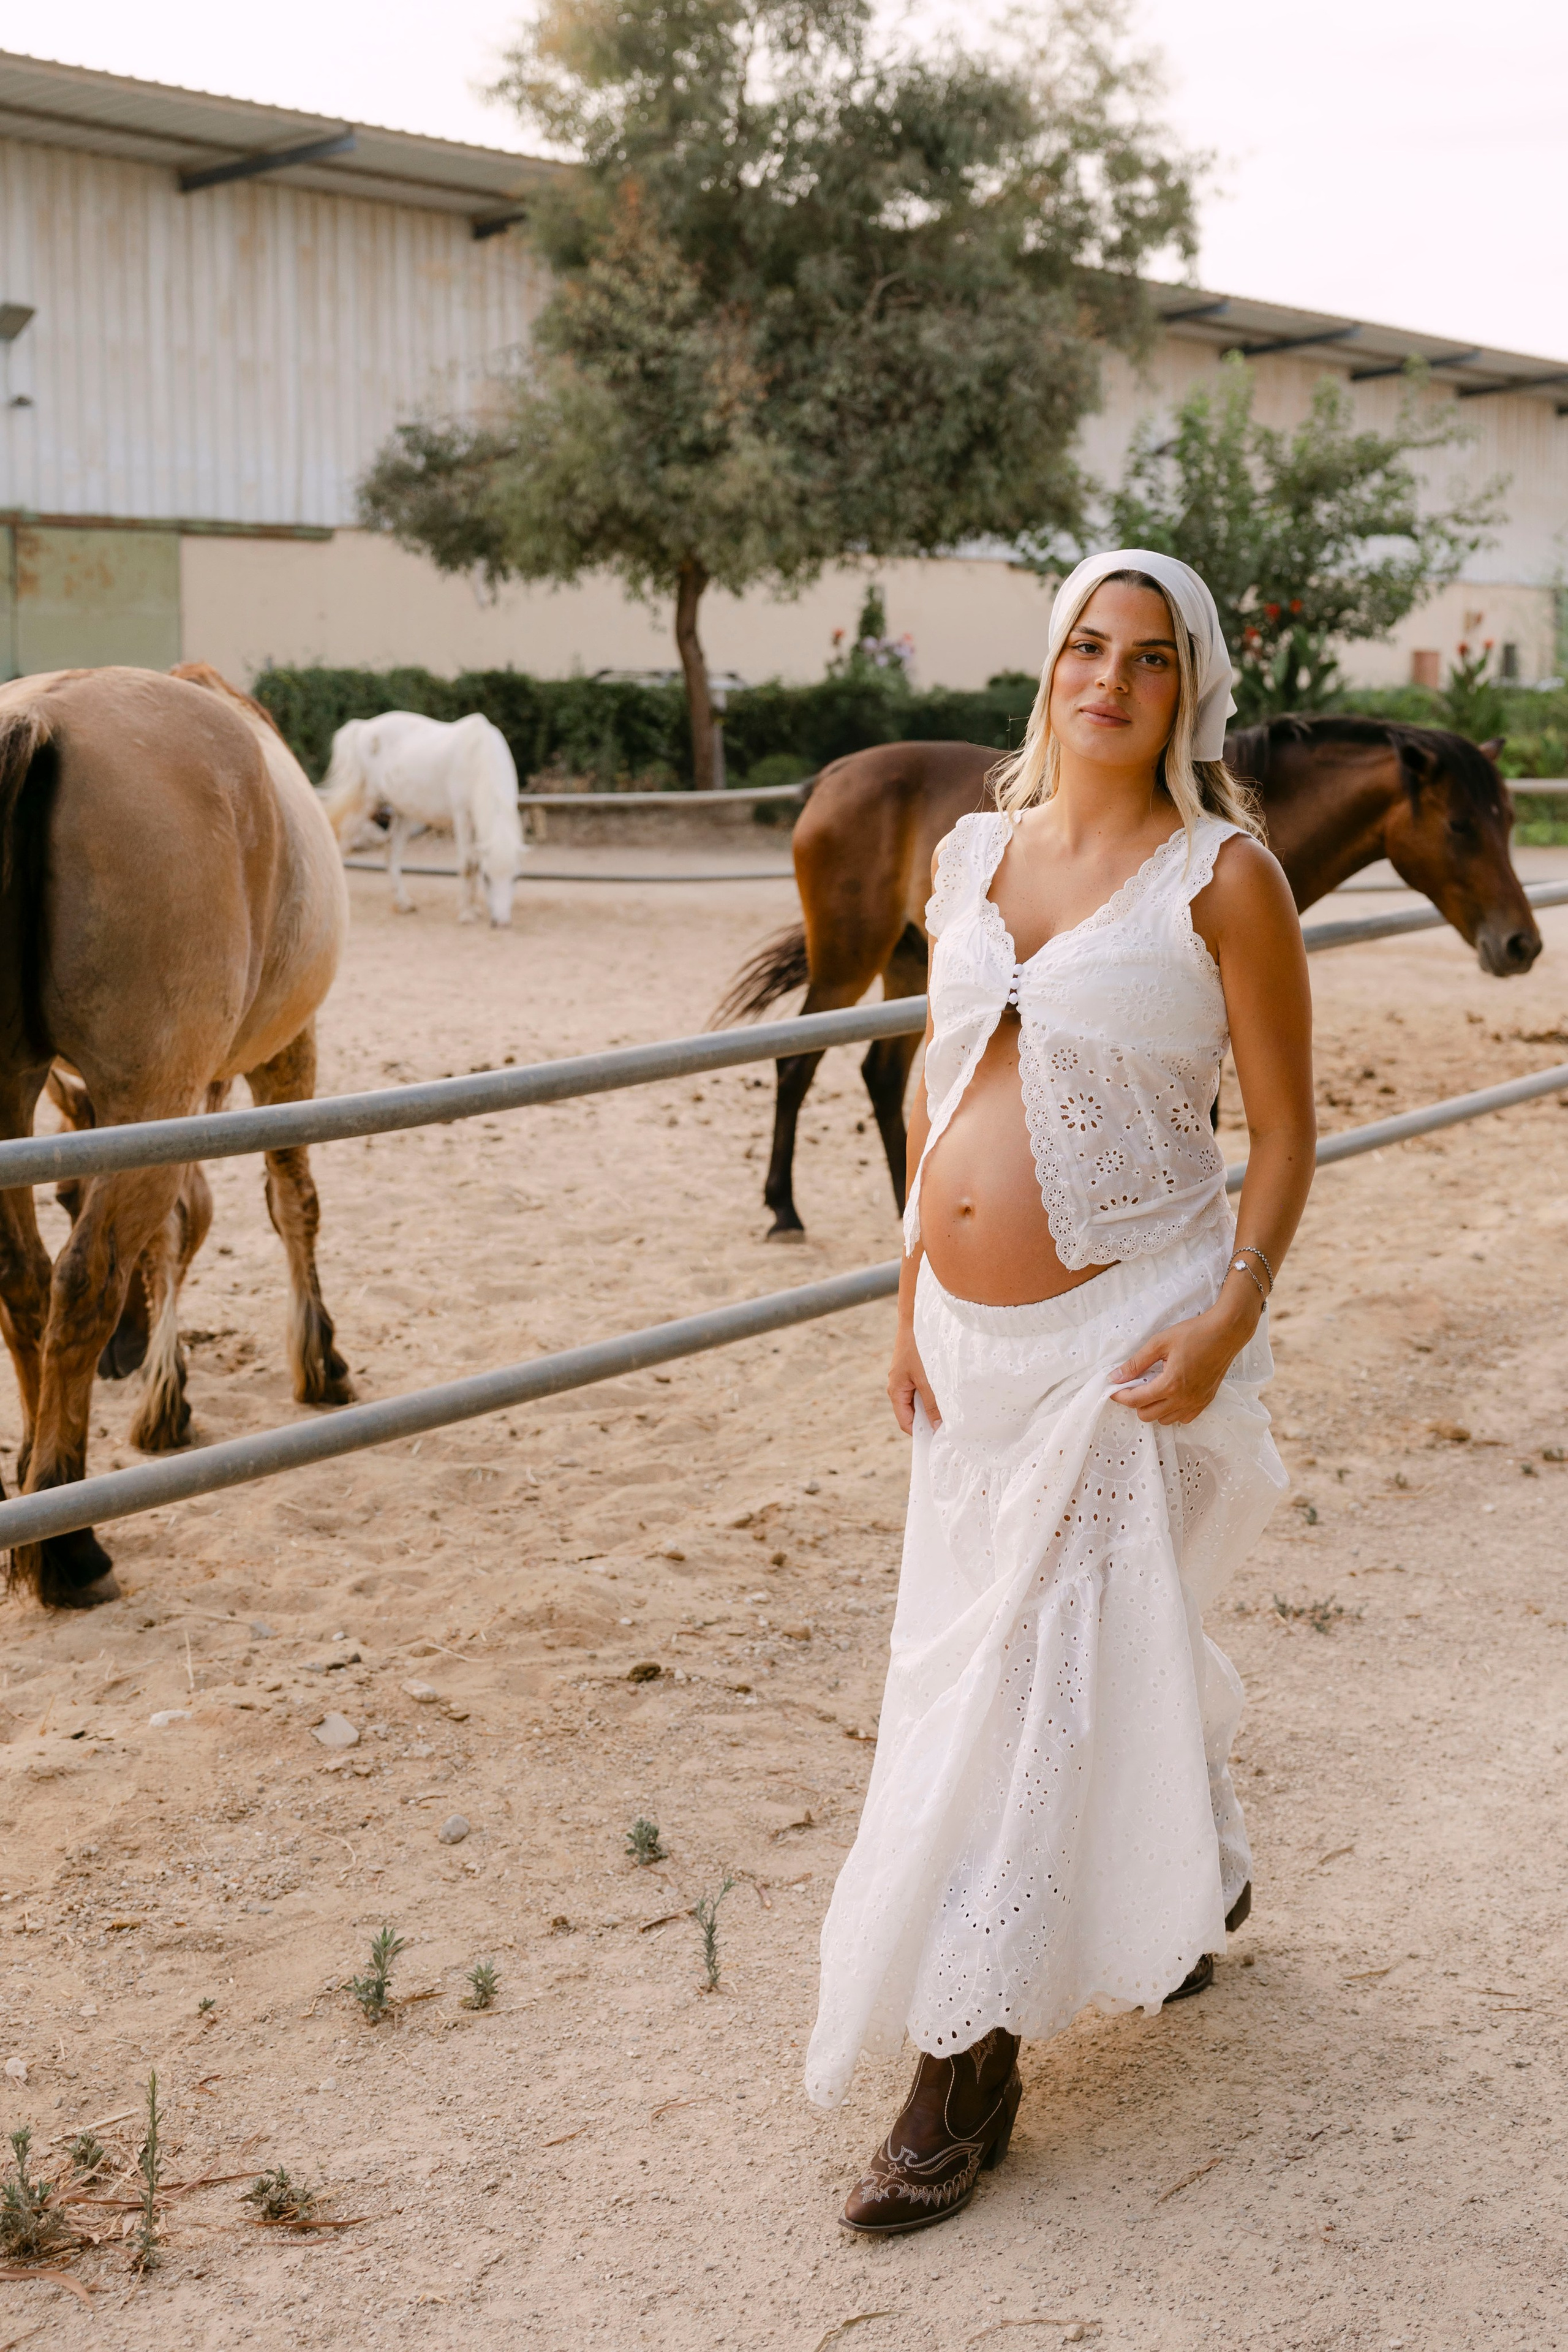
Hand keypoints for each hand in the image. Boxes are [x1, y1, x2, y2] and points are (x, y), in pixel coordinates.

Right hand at [888, 1322, 940, 1434]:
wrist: (919, 1317)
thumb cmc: (920, 1347)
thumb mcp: (928, 1380)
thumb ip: (932, 1404)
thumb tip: (937, 1427)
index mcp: (896, 1390)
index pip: (906, 1423)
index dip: (922, 1433)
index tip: (940, 1439)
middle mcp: (899, 1385)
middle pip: (914, 1412)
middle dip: (930, 1419)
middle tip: (951, 1424)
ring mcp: (908, 1376)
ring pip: (921, 1399)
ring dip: (935, 1404)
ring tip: (953, 1406)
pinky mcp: (916, 1368)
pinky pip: (925, 1387)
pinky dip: (936, 1392)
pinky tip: (950, 1390)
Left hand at [1109, 1296, 1255, 1425]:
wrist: (1226, 1333)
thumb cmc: (1194, 1334)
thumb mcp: (1159, 1343)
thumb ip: (1136, 1362)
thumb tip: (1116, 1376)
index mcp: (1170, 1385)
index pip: (1135, 1401)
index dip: (1119, 1396)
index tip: (1112, 1388)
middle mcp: (1183, 1399)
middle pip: (1147, 1415)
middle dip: (1135, 1402)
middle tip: (1134, 1385)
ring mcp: (1196, 1403)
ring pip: (1165, 1420)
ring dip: (1153, 1408)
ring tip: (1154, 1387)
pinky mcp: (1206, 1401)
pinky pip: (1183, 1418)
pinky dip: (1172, 1411)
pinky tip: (1171, 1394)